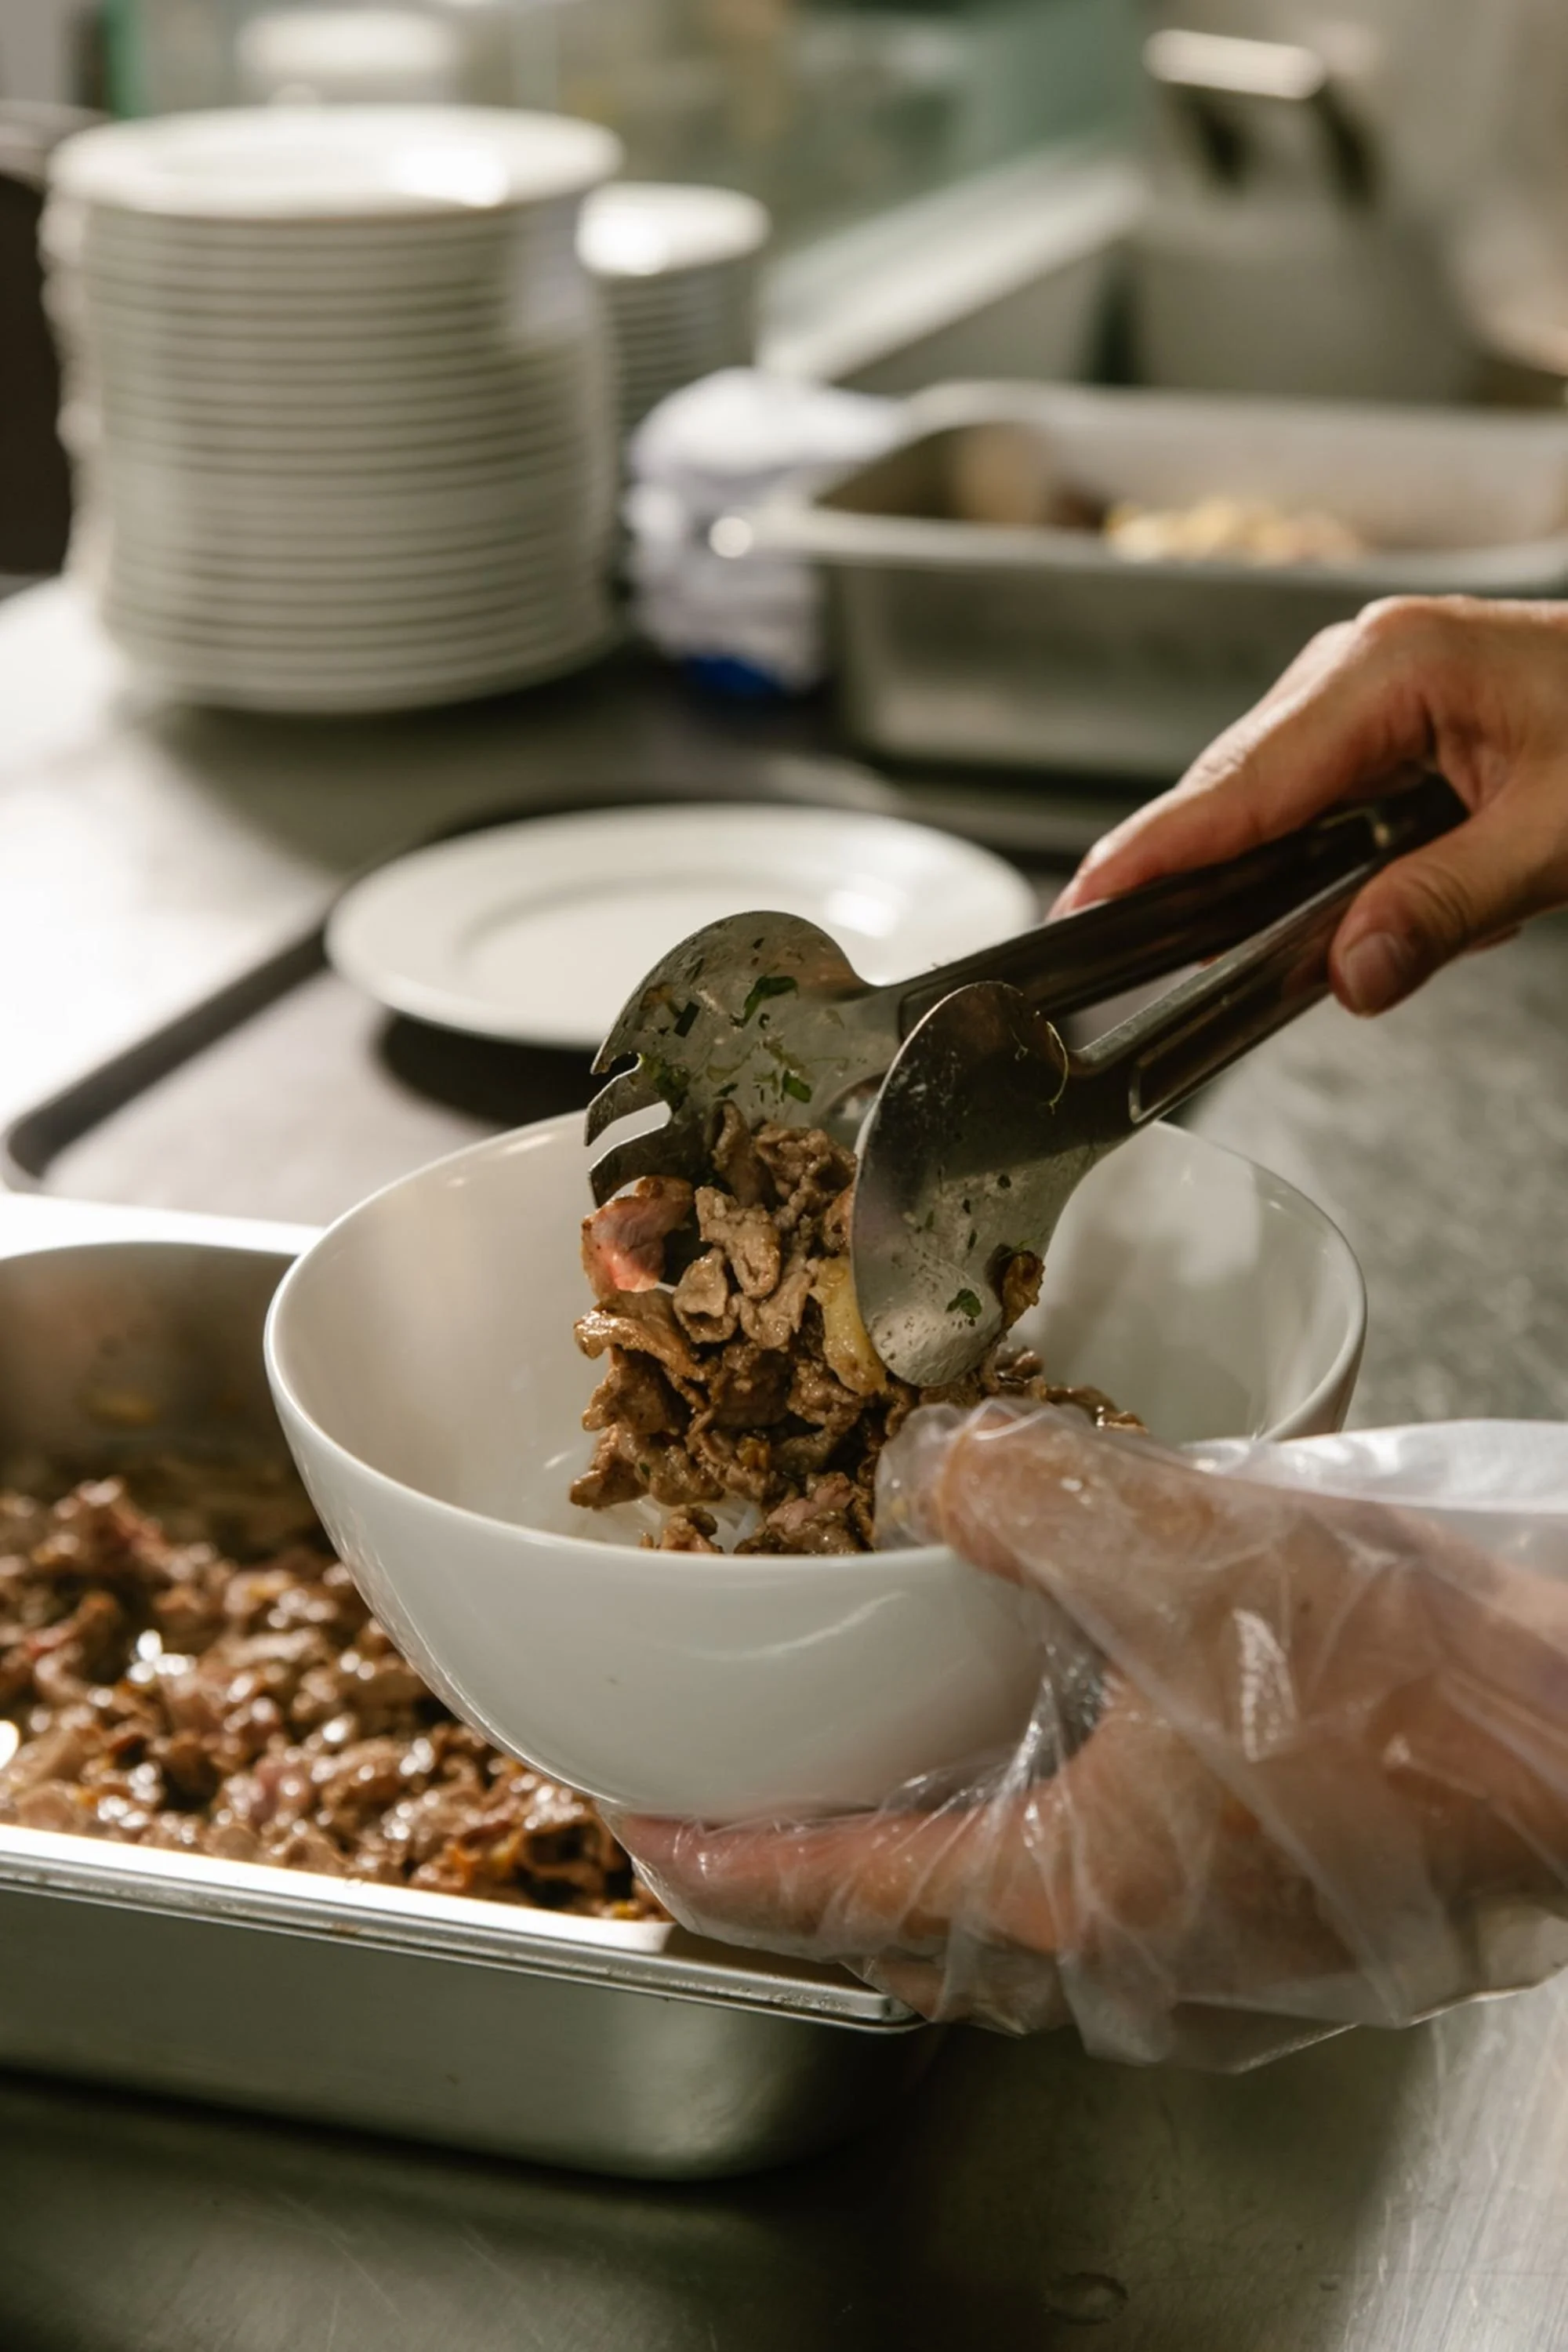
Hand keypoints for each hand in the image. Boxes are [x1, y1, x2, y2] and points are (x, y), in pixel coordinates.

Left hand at [619, 1404, 1567, 2066]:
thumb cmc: (1426, 1691)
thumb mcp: (1190, 1549)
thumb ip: (1027, 1497)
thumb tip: (937, 1475)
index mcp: (1078, 1903)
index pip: (834, 1897)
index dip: (716, 1859)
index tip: (634, 1824)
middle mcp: (1139, 1967)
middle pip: (919, 1923)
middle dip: (821, 1852)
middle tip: (744, 1777)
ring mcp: (1221, 1962)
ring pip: (1027, 1910)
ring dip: (942, 1829)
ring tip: (882, 1736)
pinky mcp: (1291, 1922)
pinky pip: (1127, 1883)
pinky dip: (1056, 1813)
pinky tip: (1061, 1720)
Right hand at [1052, 597, 1567, 1015]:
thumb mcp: (1564, 837)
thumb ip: (1448, 908)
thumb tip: (1348, 975)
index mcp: (1394, 667)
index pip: (1243, 779)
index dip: (1155, 850)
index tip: (1083, 902)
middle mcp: (1365, 664)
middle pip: (1233, 785)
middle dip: (1186, 869)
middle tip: (1122, 945)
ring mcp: (1372, 687)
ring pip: (1266, 794)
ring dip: (1252, 869)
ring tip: (1217, 933)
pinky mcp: (1390, 719)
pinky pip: (1312, 796)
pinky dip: (1303, 855)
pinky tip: (1316, 898)